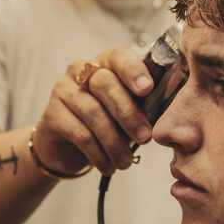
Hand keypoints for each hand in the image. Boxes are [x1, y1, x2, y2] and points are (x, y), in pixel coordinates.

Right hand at [32, 46, 155, 175]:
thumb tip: (170, 108)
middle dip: (128, 113)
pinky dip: (98, 154)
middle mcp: (82, 71)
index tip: (147, 89)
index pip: (119, 56)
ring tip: (126, 162)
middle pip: (105, 84)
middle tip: (144, 138)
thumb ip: (145, 104)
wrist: (67, 147)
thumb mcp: (128, 111)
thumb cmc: (107, 123)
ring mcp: (64, 90)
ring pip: (93, 112)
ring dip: (114, 141)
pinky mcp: (52, 114)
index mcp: (106, 63)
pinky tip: (108, 166)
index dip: (134, 70)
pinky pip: (80, 133)